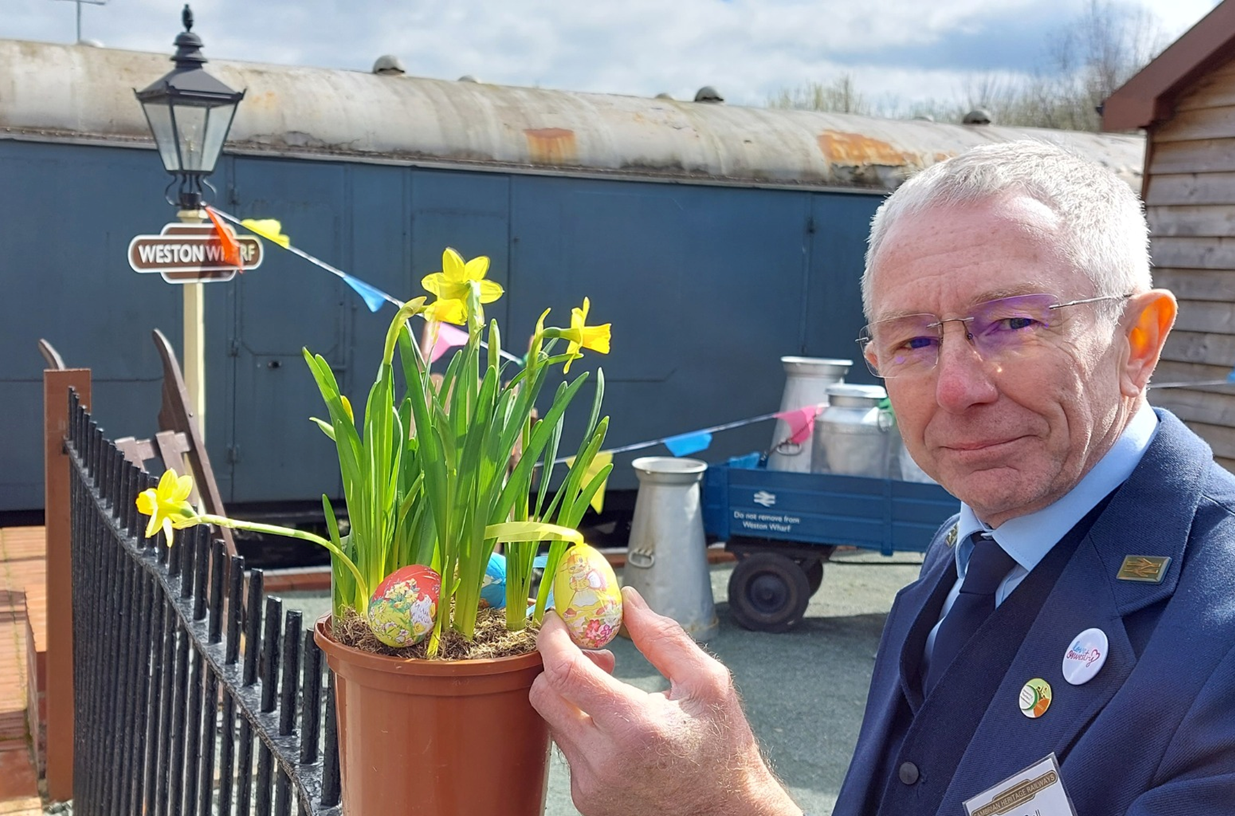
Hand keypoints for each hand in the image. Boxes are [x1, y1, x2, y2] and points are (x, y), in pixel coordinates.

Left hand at [531, 586, 800, 815]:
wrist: (725, 814)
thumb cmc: (723, 747)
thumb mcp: (707, 683)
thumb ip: (663, 637)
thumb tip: (627, 600)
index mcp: (635, 726)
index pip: (564, 672)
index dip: (552, 638)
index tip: (557, 620)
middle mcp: (605, 762)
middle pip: (543, 696)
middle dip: (557, 664)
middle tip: (594, 655)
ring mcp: (592, 787)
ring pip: (552, 722)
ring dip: (571, 697)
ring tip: (612, 692)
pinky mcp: (588, 802)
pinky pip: (567, 751)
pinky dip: (582, 729)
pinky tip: (616, 728)